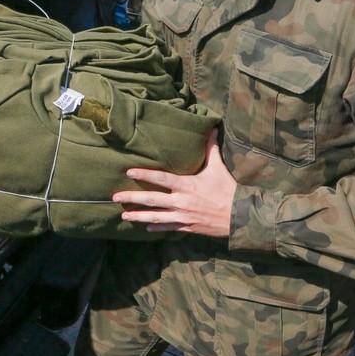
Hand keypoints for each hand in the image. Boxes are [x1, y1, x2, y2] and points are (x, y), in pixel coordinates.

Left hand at [114, 131, 235, 236]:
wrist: (239, 216)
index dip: (144, 175)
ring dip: (138, 216)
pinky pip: (168, 227)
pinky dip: (157, 227)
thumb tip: (213, 128)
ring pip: (156, 217)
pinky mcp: (187, 227)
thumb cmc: (228, 190)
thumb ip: (211, 149)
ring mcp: (183, 215)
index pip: (161, 178)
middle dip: (132, 198)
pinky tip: (146, 227)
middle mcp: (181, 201)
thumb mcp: (218, 168)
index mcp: (187, 185)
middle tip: (115, 197)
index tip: (129, 172)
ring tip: (124, 215)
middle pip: (151, 200)